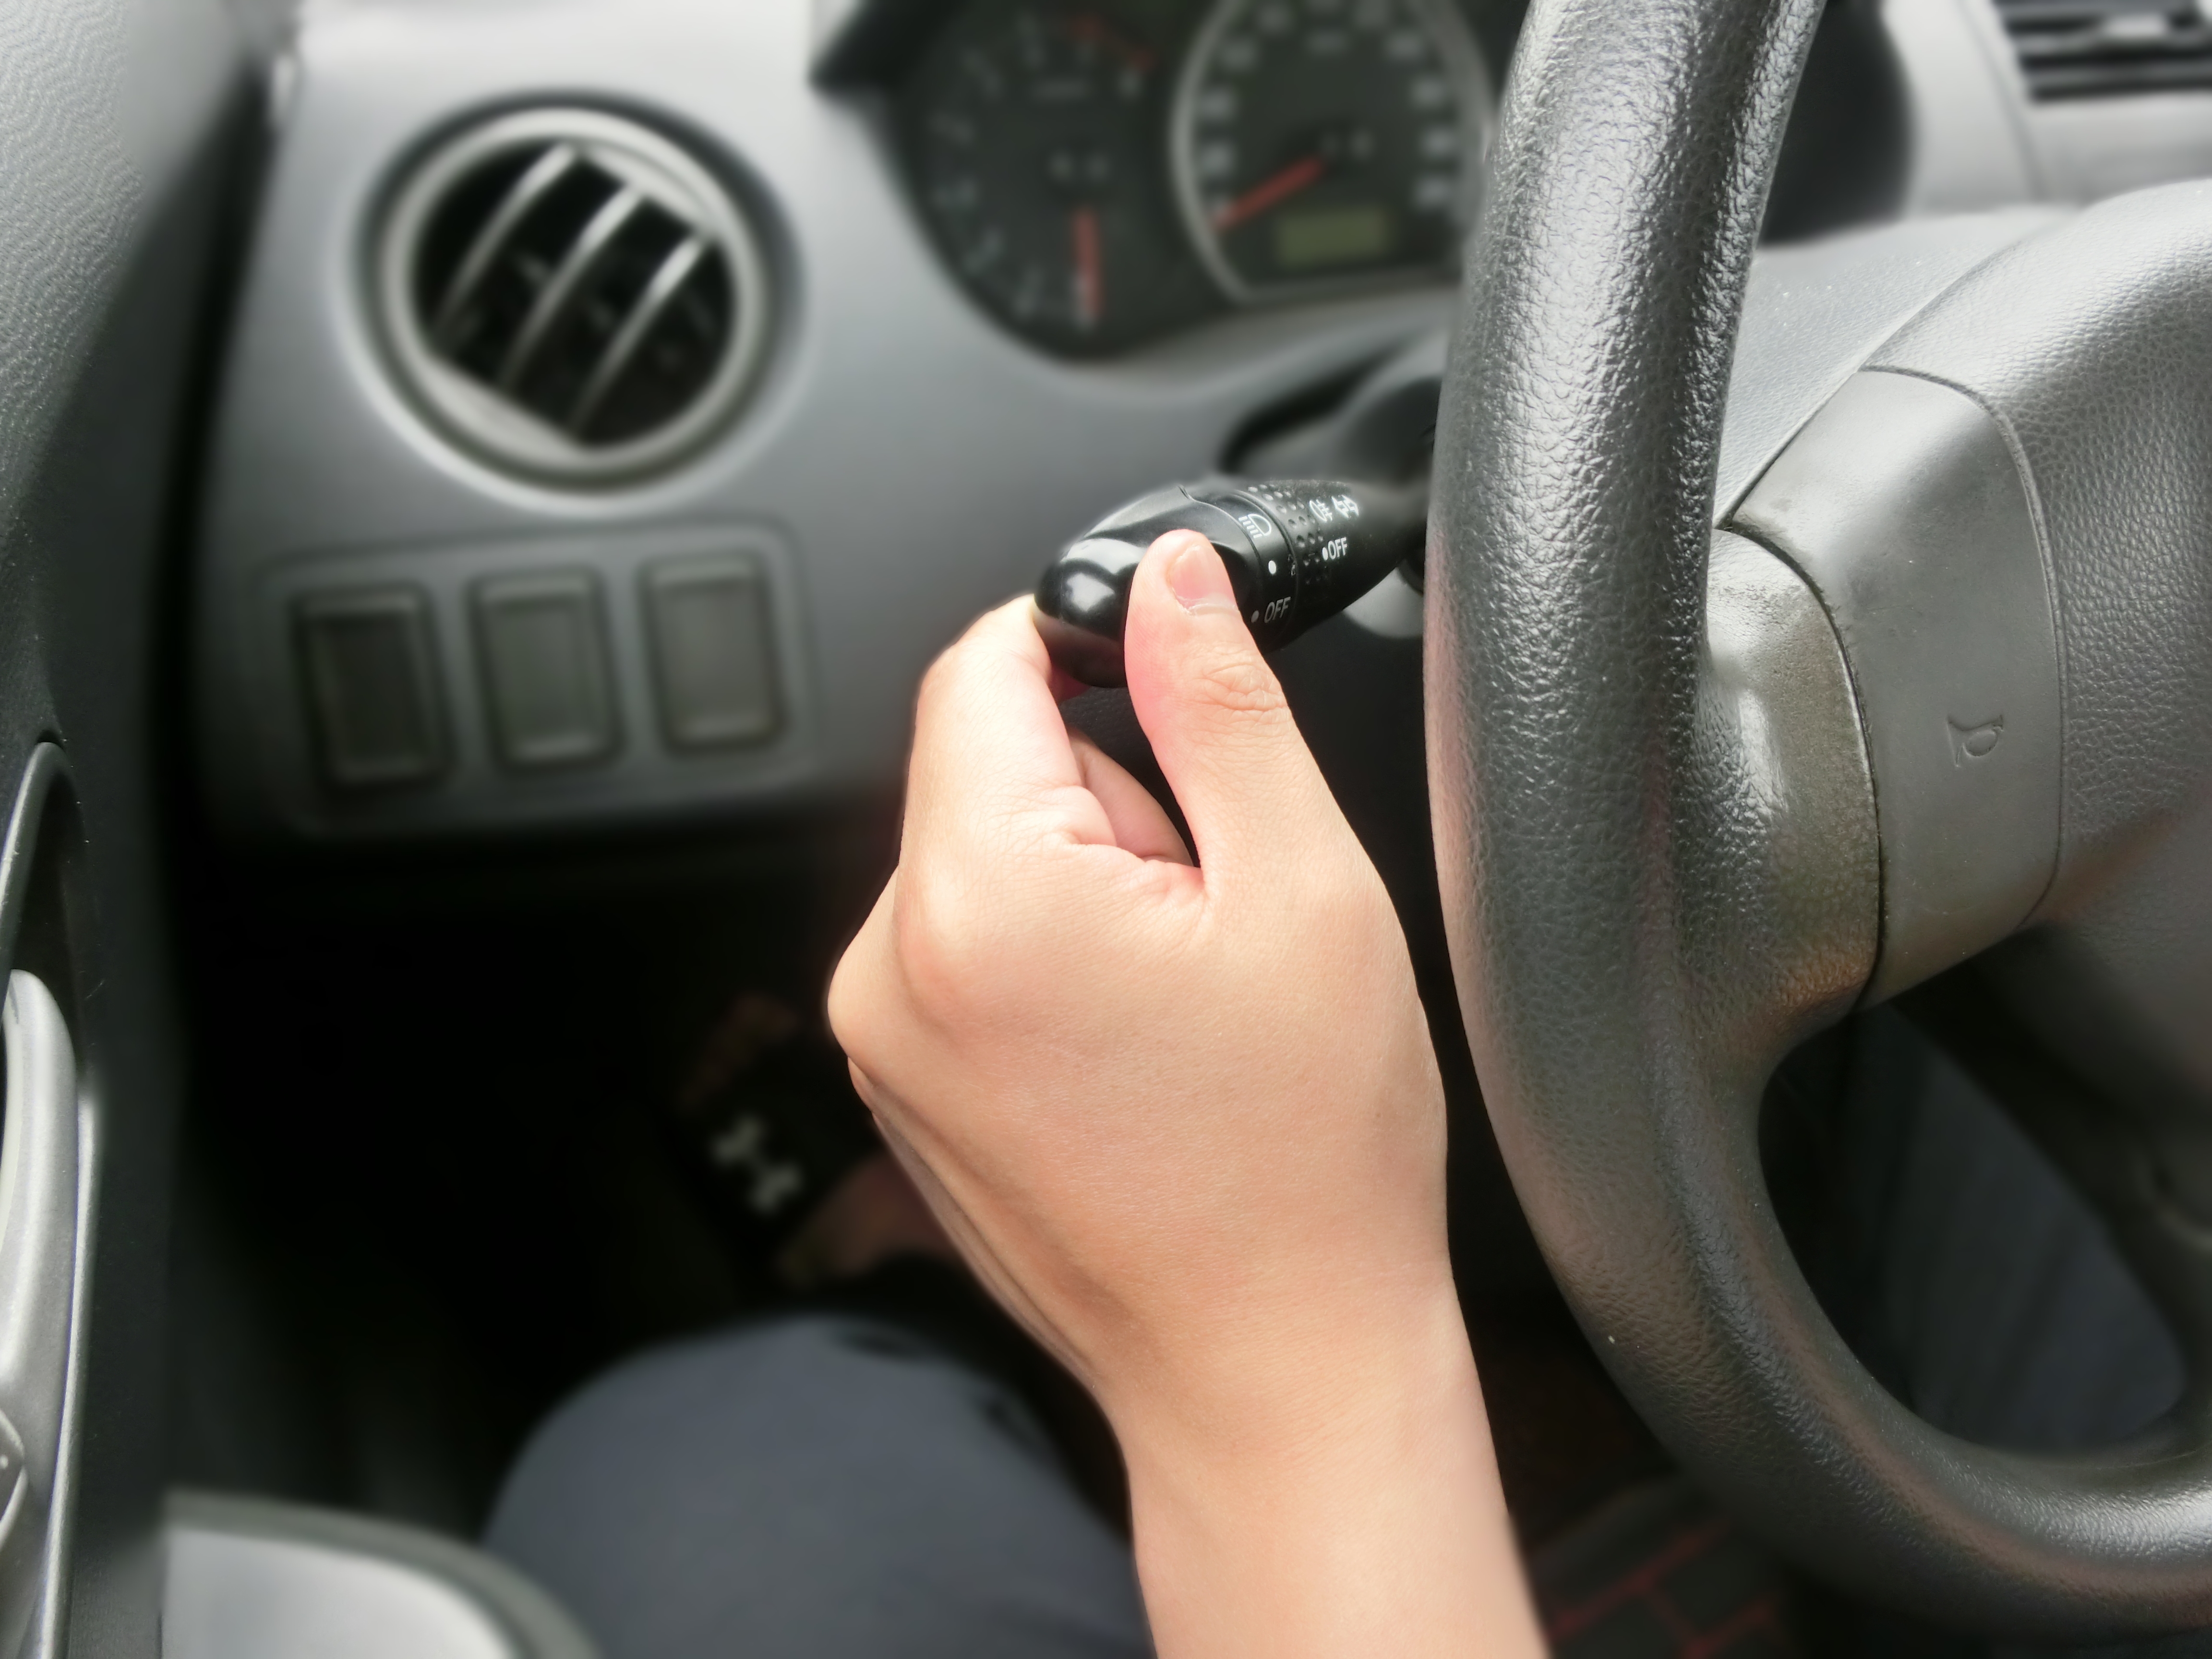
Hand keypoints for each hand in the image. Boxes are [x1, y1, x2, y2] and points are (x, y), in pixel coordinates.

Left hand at [828, 531, 1541, 1656]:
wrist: (1275, 1367)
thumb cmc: (1305, 1166)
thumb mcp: (1302, 886)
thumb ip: (1217, 702)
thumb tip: (1171, 578)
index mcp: (982, 899)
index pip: (978, 664)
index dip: (1089, 648)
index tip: (1178, 710)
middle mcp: (893, 969)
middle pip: (982, 763)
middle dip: (1106, 794)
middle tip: (1209, 906)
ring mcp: (886, 1043)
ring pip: (981, 856)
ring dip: (1084, 881)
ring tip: (1179, 996)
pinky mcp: (904, 1089)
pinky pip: (965, 949)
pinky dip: (1049, 957)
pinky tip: (1138, 1044)